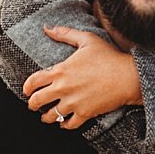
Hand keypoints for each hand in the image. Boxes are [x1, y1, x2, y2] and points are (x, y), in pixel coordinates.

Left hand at [24, 27, 140, 126]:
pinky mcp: (84, 113)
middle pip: (37, 102)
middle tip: (33, 105)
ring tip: (47, 117)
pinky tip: (64, 123)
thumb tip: (47, 28)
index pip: (33, 82)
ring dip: (47, 117)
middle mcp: (63, 88)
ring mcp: (73, 102)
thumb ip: (65, 33)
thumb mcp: (87, 39)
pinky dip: (64, 125)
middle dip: (32, 105)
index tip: (27, 91)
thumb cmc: (108, 56)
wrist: (128, 76)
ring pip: (51, 116)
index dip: (26, 88)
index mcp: (60, 70)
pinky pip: (68, 125)